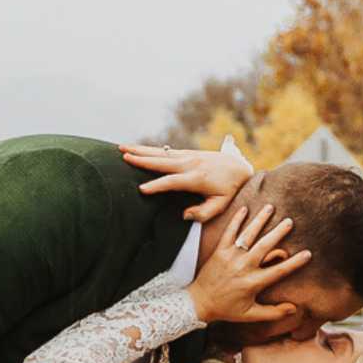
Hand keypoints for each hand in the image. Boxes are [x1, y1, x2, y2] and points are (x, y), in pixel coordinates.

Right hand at [119, 138, 257, 222]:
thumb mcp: (221, 205)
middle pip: (162, 161)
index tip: (140, 189)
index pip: (173, 182)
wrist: (240, 168)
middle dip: (142, 159)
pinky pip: (165, 151)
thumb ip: (203, 212)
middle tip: (123, 156)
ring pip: (161, 152)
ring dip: (141, 150)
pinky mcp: (188, 153)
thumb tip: (184, 215)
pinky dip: (150, 149)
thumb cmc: (230, 190)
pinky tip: (138, 149)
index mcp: (197, 178)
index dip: (157, 186)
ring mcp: (189, 156)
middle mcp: (191, 164)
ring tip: (122, 147)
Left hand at [188, 193, 308, 331]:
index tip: (308, 253)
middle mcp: (243, 267)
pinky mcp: (219, 251)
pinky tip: (244, 209)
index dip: (295, 263)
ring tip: (270, 208)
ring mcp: (230, 257)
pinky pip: (228, 233)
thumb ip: (274, 312)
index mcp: (253, 282)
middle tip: (290, 221)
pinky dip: (236, 220)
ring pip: (248, 235)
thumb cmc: (226, 309)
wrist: (199, 302)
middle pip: (264, 246)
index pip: (279, 270)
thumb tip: (295, 308)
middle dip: (278, 232)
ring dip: (259, 220)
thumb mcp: (251, 314)